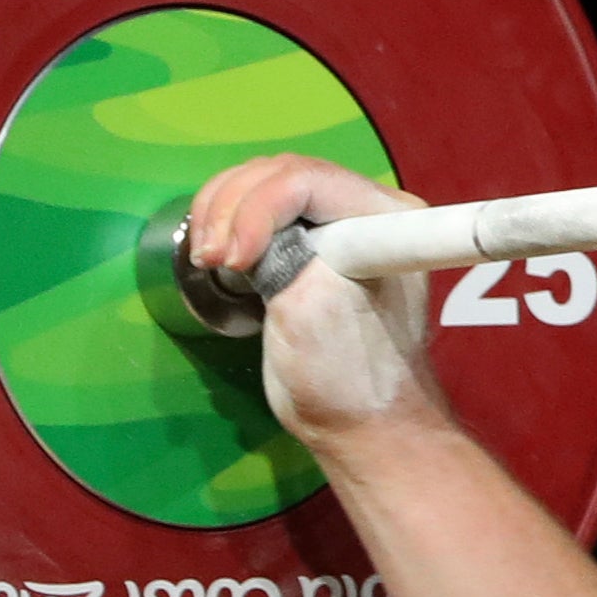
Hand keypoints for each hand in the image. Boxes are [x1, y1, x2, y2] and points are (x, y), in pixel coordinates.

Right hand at [186, 156, 445, 450]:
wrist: (357, 422)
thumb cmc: (351, 377)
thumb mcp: (314, 309)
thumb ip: (289, 255)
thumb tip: (253, 232)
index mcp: (388, 219)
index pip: (307, 180)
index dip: (259, 210)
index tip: (237, 262)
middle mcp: (367, 212)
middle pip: (280, 174)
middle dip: (232, 210)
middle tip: (212, 261)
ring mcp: (337, 227)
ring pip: (262, 185)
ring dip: (220, 213)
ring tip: (209, 260)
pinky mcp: (307, 245)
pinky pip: (256, 208)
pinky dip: (223, 222)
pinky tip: (213, 254)